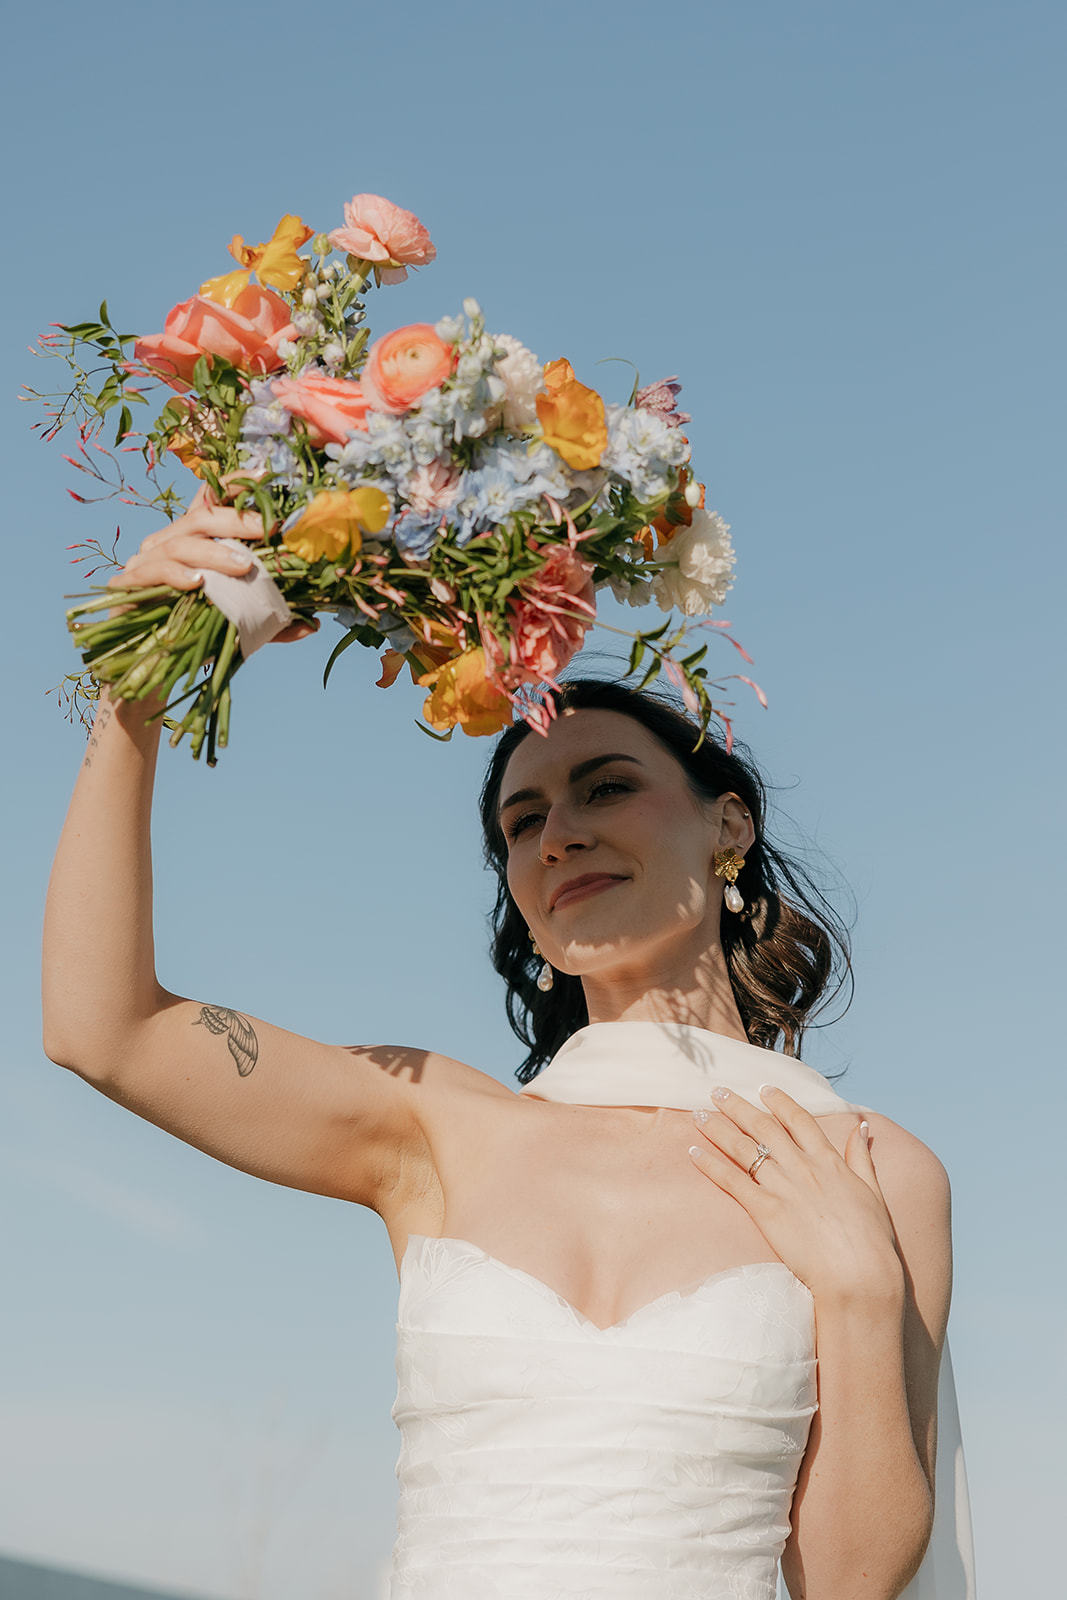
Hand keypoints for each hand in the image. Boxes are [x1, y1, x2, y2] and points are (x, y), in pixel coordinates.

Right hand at [108, 485, 316, 642]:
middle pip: (200, 517)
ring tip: (242, 565)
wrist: (148, 667)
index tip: (265, 477)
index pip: (211, 500)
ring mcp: (144, 563)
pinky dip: (177, 575)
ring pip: (179, 543)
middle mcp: (167, 544)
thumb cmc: (191, 635)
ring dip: (214, 552)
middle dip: (236, 519)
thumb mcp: (237, 625)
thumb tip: (312, 626)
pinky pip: (153, 572)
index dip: (235, 483)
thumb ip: (270, 623)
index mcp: (193, 542)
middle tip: (267, 528)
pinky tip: (198, 583)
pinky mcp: (128, 586)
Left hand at [688, 1086, 903, 1305]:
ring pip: (742, 1149)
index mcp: (828, 1161)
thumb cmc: (871, 1239)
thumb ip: (861, 1156)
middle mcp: (802, 1167)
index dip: (779, 1102)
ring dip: (718, 1129)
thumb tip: (862, 1124)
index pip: (798, 1120)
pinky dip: (710, 1164)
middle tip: (717, 1091)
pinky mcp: (765, 1210)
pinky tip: (693, 1152)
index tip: (763, 1088)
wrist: (859, 1274)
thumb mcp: (872, 1191)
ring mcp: (782, 1187)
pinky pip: (731, 1181)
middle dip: (737, 1107)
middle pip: (762, 1127)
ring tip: (698, 1115)